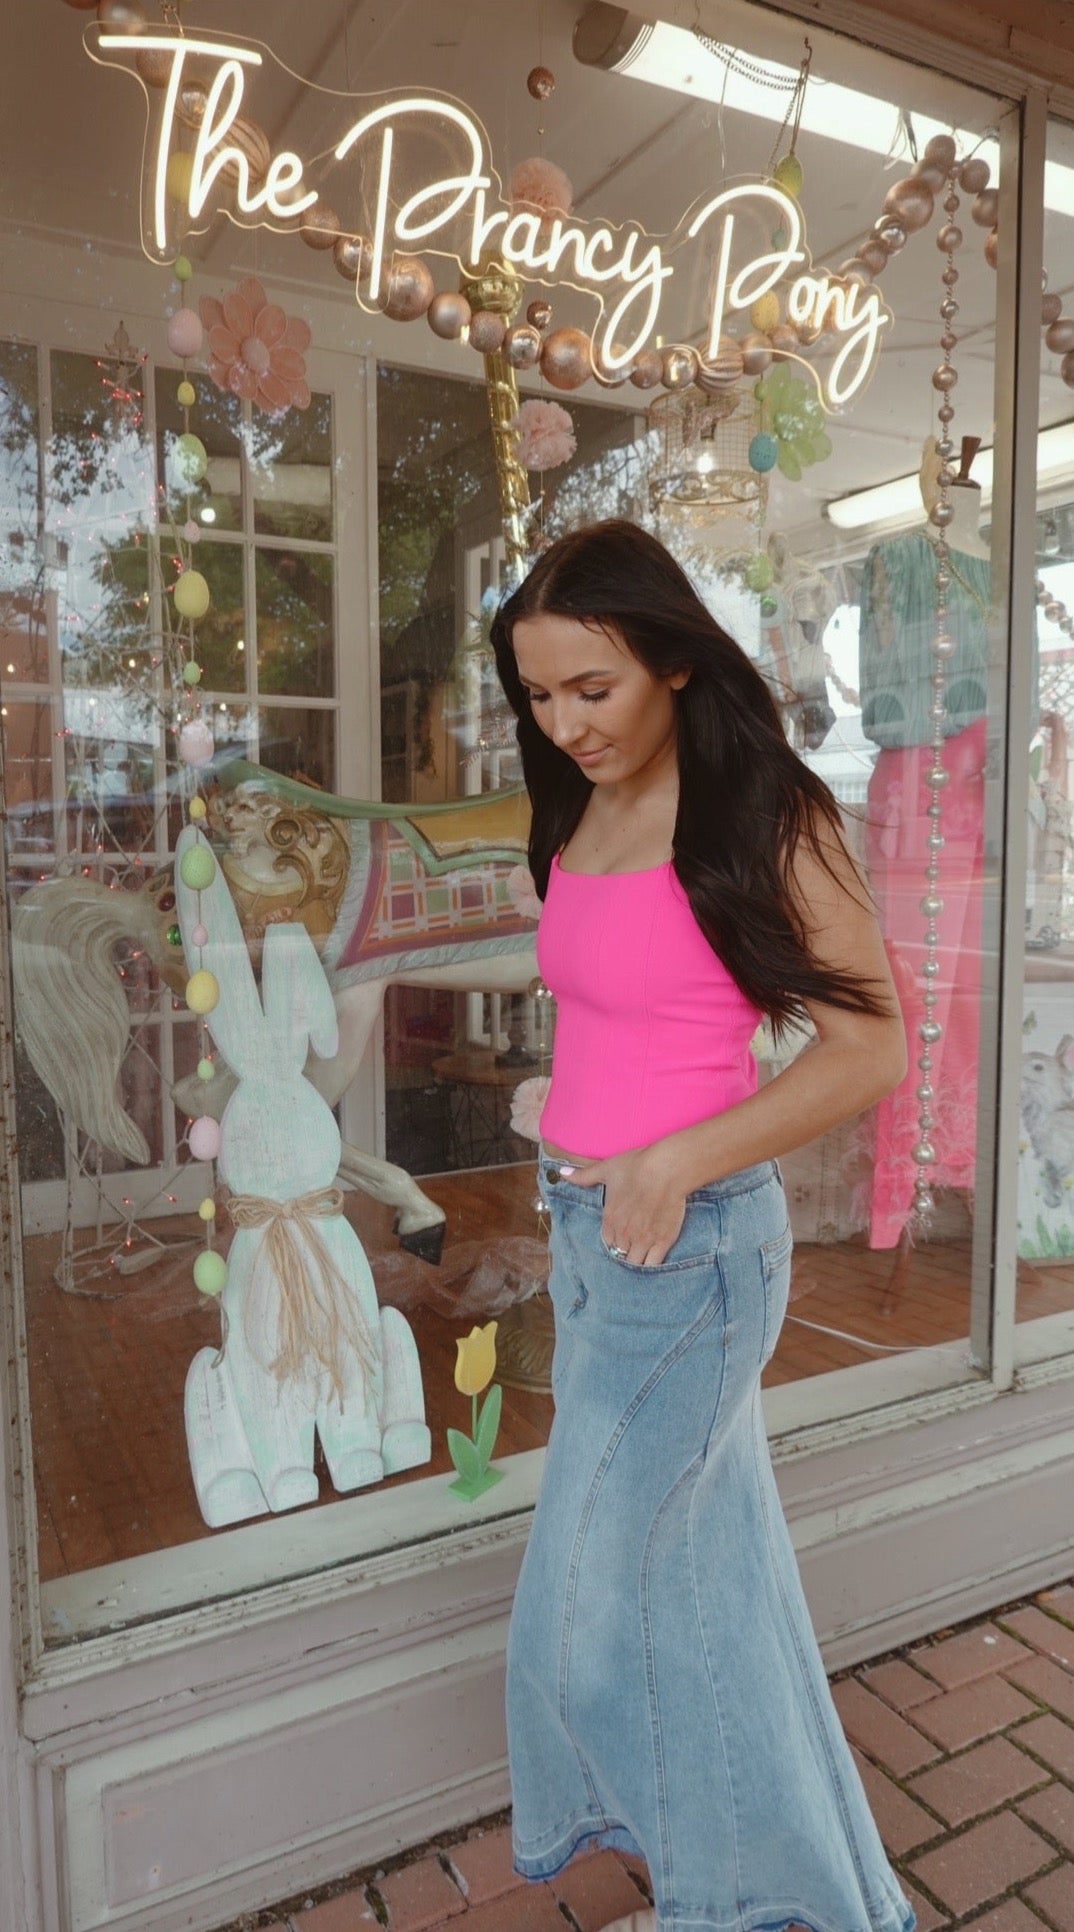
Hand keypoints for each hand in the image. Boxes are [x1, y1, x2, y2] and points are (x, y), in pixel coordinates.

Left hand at [566, 1145, 687, 1267]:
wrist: (667, 1168)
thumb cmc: (637, 1166)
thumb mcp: (605, 1169)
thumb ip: (583, 1176)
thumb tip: (562, 1173)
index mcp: (609, 1219)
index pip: (607, 1242)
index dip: (614, 1240)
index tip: (621, 1236)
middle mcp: (624, 1233)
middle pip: (620, 1254)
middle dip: (625, 1251)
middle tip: (632, 1247)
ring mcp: (644, 1239)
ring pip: (634, 1263)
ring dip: (636, 1260)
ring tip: (642, 1255)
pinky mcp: (663, 1241)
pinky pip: (653, 1265)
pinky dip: (651, 1266)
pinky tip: (652, 1259)